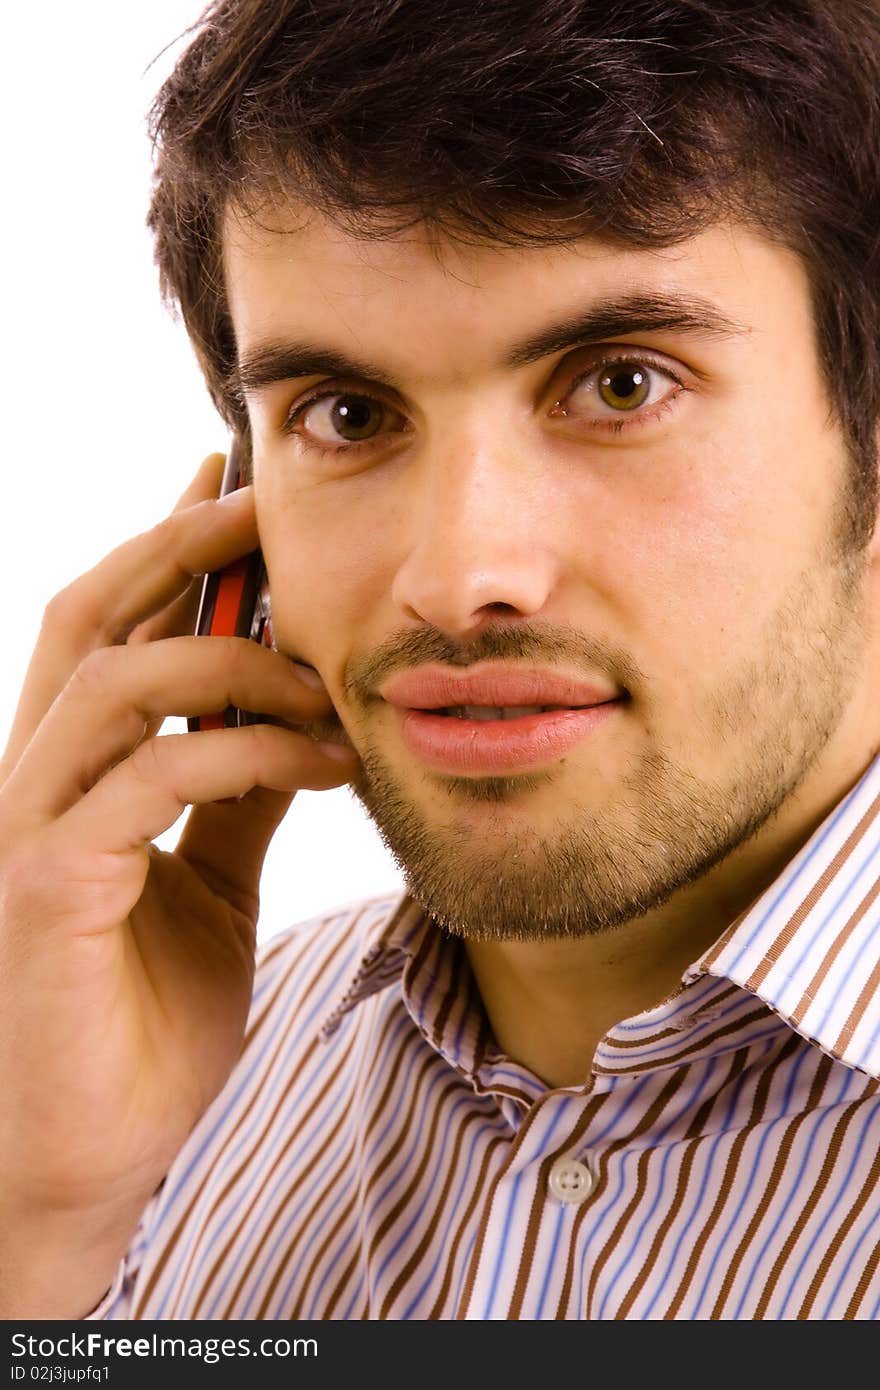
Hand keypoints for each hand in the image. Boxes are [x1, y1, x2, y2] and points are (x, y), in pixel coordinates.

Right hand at [0, 453, 357, 1315]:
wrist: (92, 1158)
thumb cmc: (145, 1023)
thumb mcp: (213, 884)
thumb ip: (239, 798)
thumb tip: (296, 720)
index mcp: (74, 773)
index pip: (113, 626)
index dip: (167, 547)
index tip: (236, 486)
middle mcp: (35, 780)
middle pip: (89, 614)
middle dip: (180, 544)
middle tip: (266, 504)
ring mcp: (29, 828)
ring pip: (113, 679)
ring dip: (230, 656)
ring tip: (324, 675)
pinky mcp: (45, 886)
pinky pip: (148, 779)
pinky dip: (240, 751)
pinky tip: (319, 761)